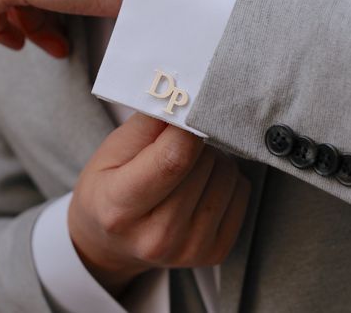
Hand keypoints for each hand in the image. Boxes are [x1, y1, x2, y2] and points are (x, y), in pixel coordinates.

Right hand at [68, 113, 250, 296]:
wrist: (111, 241)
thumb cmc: (108, 188)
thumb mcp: (111, 151)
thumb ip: (147, 124)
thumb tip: (185, 99)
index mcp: (120, 208)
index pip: (172, 160)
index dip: (188, 127)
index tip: (188, 107)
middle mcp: (156, 237)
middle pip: (204, 165)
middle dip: (196, 142)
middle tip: (177, 144)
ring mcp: (189, 249)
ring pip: (227, 175)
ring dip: (213, 160)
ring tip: (188, 166)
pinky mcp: (215, 252)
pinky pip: (241, 192)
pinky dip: (226, 180)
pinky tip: (202, 184)